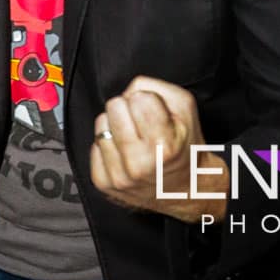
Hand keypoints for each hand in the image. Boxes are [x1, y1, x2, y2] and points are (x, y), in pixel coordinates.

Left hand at [89, 75, 227, 222]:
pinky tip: (124, 155)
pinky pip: (93, 146)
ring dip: (116, 128)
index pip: (137, 98)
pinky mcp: (103, 183)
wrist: (186, 190)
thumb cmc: (185, 148)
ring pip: (101, 124)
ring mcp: (119, 177)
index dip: (147, 100)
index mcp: (164, 146)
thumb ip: (156, 88)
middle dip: (128, 110)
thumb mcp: (186, 110)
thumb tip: (128, 91)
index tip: (155, 114)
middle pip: (114, 106)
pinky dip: (108, 146)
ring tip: (135, 140)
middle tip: (142, 126)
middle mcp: (139, 164)